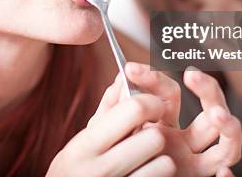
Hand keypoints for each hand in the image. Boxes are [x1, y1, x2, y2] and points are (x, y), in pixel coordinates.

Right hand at [47, 75, 174, 176]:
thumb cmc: (75, 172)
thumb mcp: (83, 141)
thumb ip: (107, 109)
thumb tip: (124, 75)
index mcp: (84, 146)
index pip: (133, 110)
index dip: (150, 101)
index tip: (153, 104)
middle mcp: (99, 170)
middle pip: (154, 137)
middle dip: (155, 133)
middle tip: (149, 134)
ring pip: (165, 163)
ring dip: (161, 159)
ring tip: (145, 160)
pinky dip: (160, 175)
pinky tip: (146, 174)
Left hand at [115, 63, 241, 175]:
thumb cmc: (114, 158)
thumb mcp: (109, 130)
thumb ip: (115, 105)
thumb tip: (122, 74)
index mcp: (165, 122)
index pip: (170, 93)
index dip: (155, 78)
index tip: (131, 69)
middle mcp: (185, 140)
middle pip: (209, 111)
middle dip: (207, 90)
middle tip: (192, 74)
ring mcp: (193, 161)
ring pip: (226, 144)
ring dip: (229, 128)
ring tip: (218, 115)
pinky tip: (224, 172)